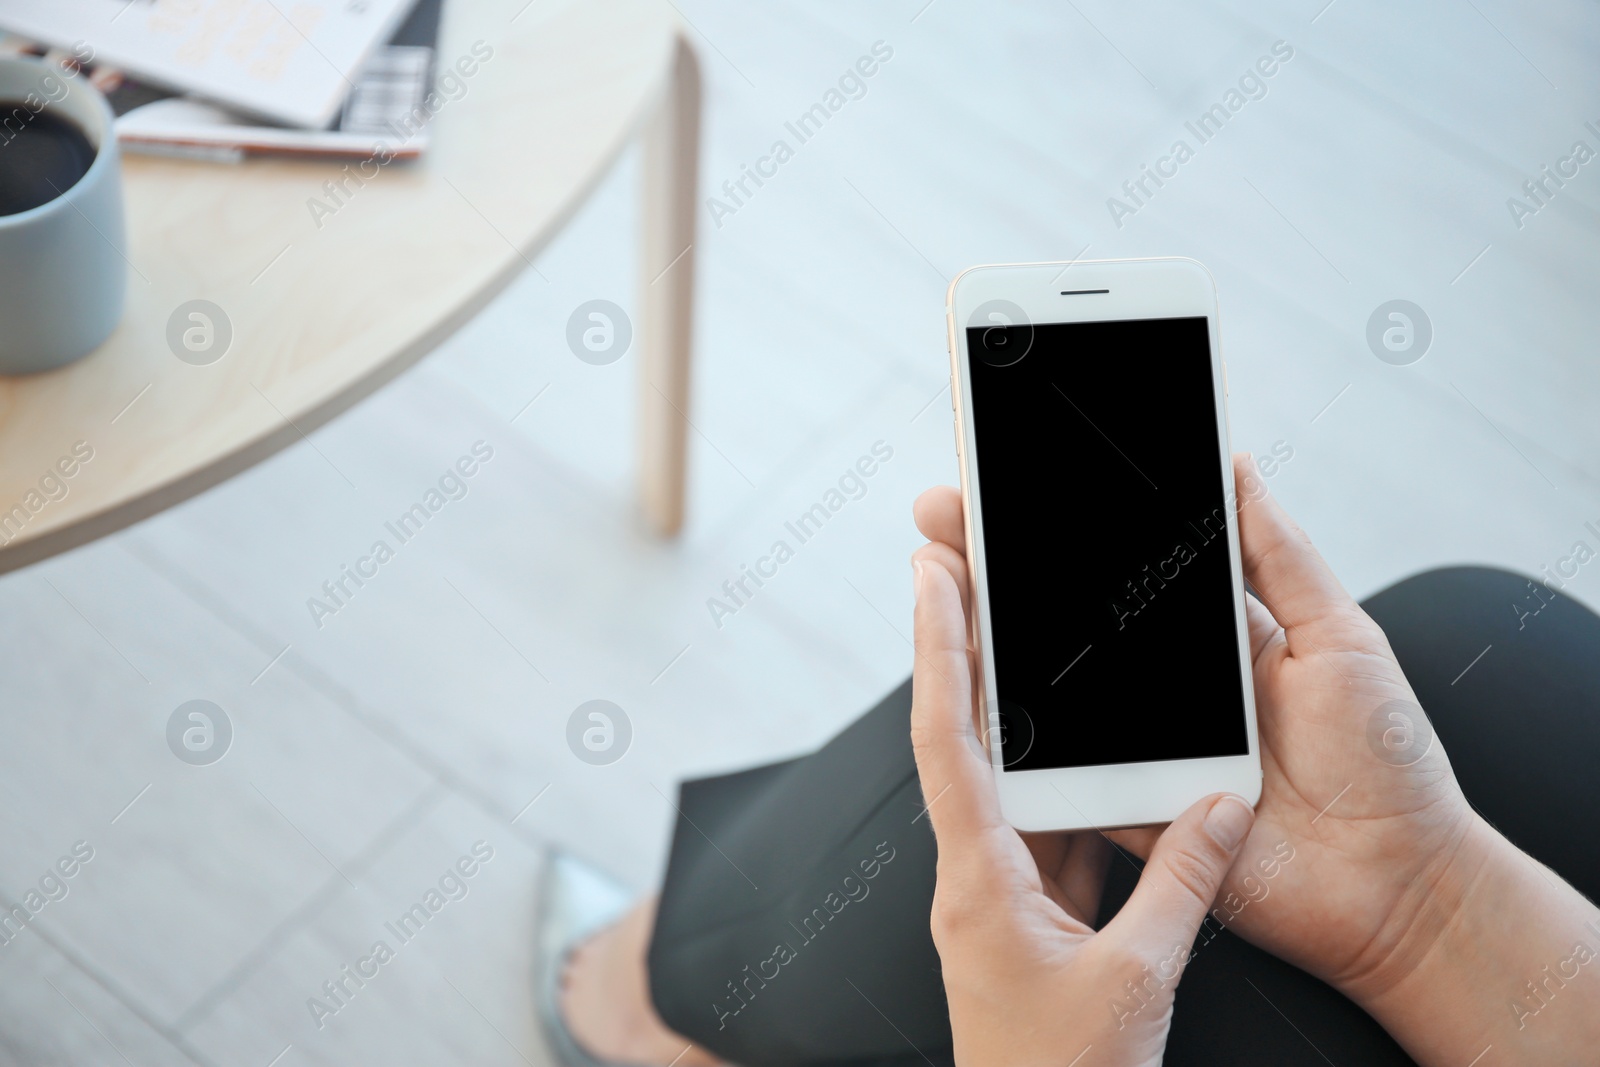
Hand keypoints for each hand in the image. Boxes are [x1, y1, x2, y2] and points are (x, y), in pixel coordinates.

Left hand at [909, 541, 1256, 1065]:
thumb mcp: (1137, 979)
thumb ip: (1182, 885)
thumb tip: (1219, 805)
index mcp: (978, 881)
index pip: (947, 739)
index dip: (940, 650)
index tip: (932, 573)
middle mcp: (974, 876)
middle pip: (963, 741)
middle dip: (966, 655)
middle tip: (969, 568)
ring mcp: (999, 896)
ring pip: (1009, 784)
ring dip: (1021, 717)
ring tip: (1034, 636)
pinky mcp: (1030, 919)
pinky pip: (1050, 833)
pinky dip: (1075, 791)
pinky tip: (1103, 754)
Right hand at [913, 460, 1599, 1064]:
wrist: (1400, 887)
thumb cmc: (1389, 762)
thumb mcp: (1343, 638)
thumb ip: (1282, 557)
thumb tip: (1235, 466)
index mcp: (1214, 635)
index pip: (1126, 565)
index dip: (1068, 526)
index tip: (1011, 480)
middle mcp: (1168, 686)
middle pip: (1068, 619)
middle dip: (999, 563)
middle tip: (943, 513)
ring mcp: (1143, 746)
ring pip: (1051, 688)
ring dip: (989, 637)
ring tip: (939, 581)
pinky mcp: (1130, 807)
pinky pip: (1061, 771)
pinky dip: (1015, 737)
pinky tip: (970, 682)